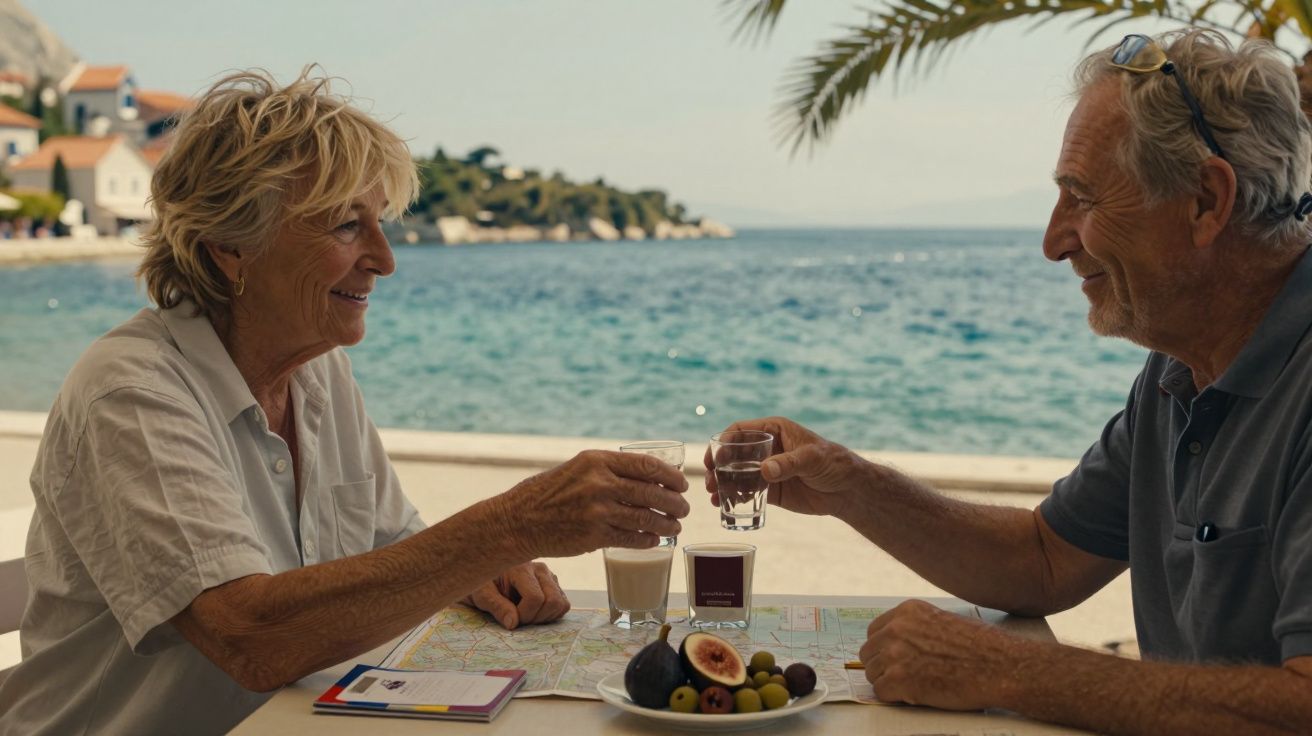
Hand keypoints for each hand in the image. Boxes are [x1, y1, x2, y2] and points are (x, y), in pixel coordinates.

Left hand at [464, 561, 570, 629]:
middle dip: (535, 618)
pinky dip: (551, 614)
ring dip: (544, 617)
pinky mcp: (554, 585)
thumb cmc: (480, 586)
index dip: (524, 615)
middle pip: (552, 601)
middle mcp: (540, 569)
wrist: (482, 577)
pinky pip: (563, 604)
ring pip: (560, 603)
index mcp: (521, 568)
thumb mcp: (481, 595)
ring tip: (525, 616)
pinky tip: (534, 613)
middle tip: (518, 619)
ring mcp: (549, 576)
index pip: (535, 598)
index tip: (510, 620)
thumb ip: (497, 607)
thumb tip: (513, 623)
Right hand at [501, 450, 689, 558]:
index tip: (681, 483)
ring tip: (675, 525)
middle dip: (674, 502)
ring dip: (666, 523)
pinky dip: (648, 539)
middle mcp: (599, 483)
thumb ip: (608, 470)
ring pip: (645, 518)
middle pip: (651, 492)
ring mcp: (597, 511)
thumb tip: (648, 475)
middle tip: (683, 508)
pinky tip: (655, 539)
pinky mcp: (594, 536)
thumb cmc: (548, 493)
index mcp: (597, 460)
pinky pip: (631, 538)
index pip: (646, 465)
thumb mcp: (578, 468)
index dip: (671, 475)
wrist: (518, 520)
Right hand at [703, 417, 868, 517]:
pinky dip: (734, 497)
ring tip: (713, 496)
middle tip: (710, 481)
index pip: (741, 431)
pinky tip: (725, 505)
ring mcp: (767, 469)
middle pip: (733, 453)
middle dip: (717, 466)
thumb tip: (765, 470)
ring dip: (722, 483)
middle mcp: (767, 448)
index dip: (722, 442)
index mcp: (775, 430)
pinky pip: (747, 492)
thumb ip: (789, 463)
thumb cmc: (834, 464)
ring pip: (736, 474)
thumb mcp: (812, 459)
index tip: (713, 458)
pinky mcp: (770, 489)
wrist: (848, 490)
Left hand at [858, 599, 1027, 709]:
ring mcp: (896, 654)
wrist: (1001, 666)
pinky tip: (915, 694)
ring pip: (872, 673)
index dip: (883, 648)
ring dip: (889, 682)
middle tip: (902, 676)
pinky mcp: (900, 680)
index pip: (875, 631)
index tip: (892, 658)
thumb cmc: (982, 646)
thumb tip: (901, 640)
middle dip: (882, 666)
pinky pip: (881, 692)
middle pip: (868, 652)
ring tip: (914, 685)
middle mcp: (896, 629)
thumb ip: (917, 627)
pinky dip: (895, 697)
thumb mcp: (943, 619)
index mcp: (907, 611)